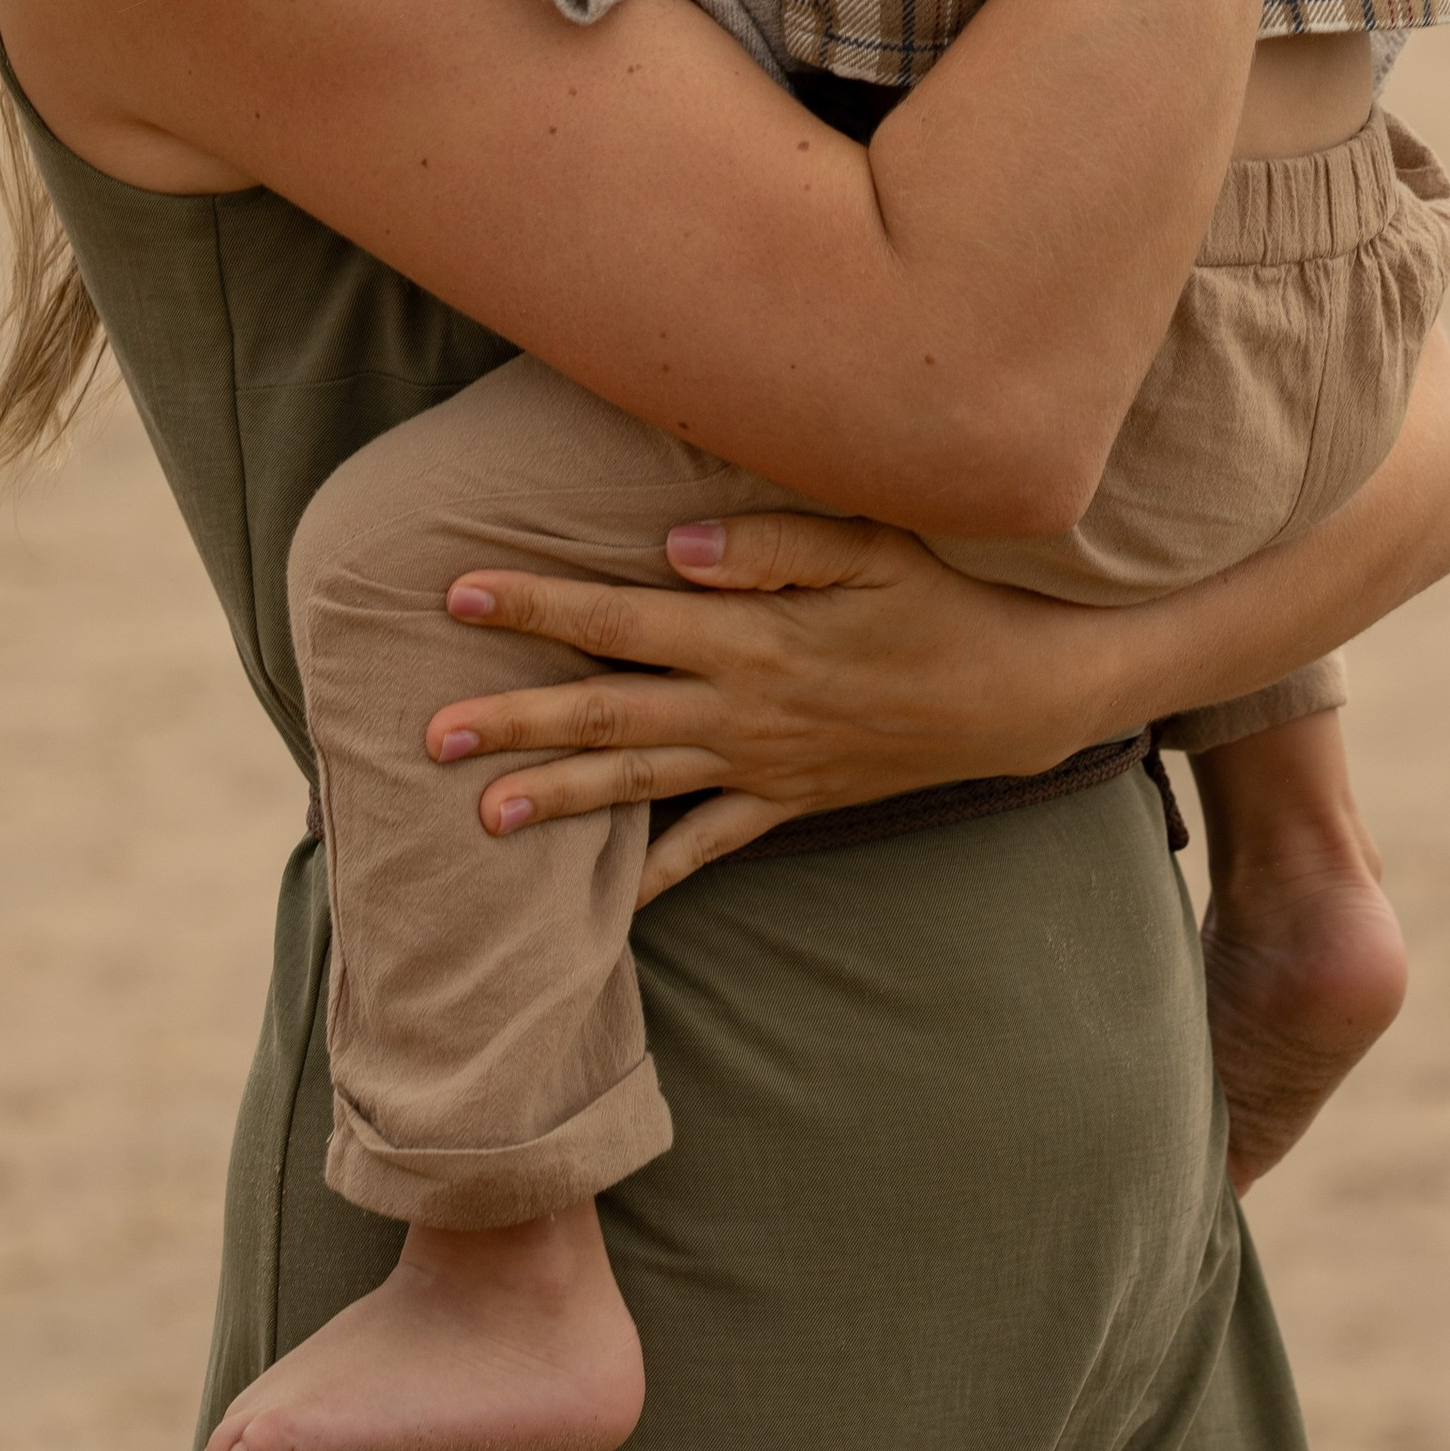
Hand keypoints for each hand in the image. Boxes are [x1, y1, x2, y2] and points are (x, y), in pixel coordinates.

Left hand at [428, 515, 1134, 909]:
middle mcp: (744, 709)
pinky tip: (605, 908)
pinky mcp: (791, 802)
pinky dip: (656, 877)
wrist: (1018, 694)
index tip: (457, 595)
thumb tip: (672, 545)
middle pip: (608, 713)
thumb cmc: (941, 598)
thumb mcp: (871, 544)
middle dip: (516, 722)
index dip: (537, 605)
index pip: (620, 618)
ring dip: (561, 799)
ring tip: (484, 818)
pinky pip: (712, 846)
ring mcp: (764, 765)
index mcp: (752, 637)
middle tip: (430, 735)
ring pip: (642, 785)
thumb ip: (769, 542)